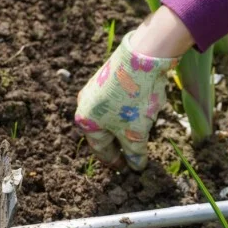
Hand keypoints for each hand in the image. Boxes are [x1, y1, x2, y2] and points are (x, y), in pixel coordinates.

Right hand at [75, 30, 178, 170]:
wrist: (142, 57)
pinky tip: (141, 112)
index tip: (126, 170)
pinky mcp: (108, 77)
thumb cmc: (134, 99)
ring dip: (124, 127)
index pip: (101, 150)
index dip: (116, 162)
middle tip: (133, 155)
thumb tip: (136, 166)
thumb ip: (135, 153)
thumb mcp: (136, 133)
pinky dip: (127, 112)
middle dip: (120, 144)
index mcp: (86, 122)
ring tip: (140, 134)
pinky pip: (116, 103)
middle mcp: (85, 105)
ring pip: (111, 117)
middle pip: (104, 133)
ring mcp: (95, 89)